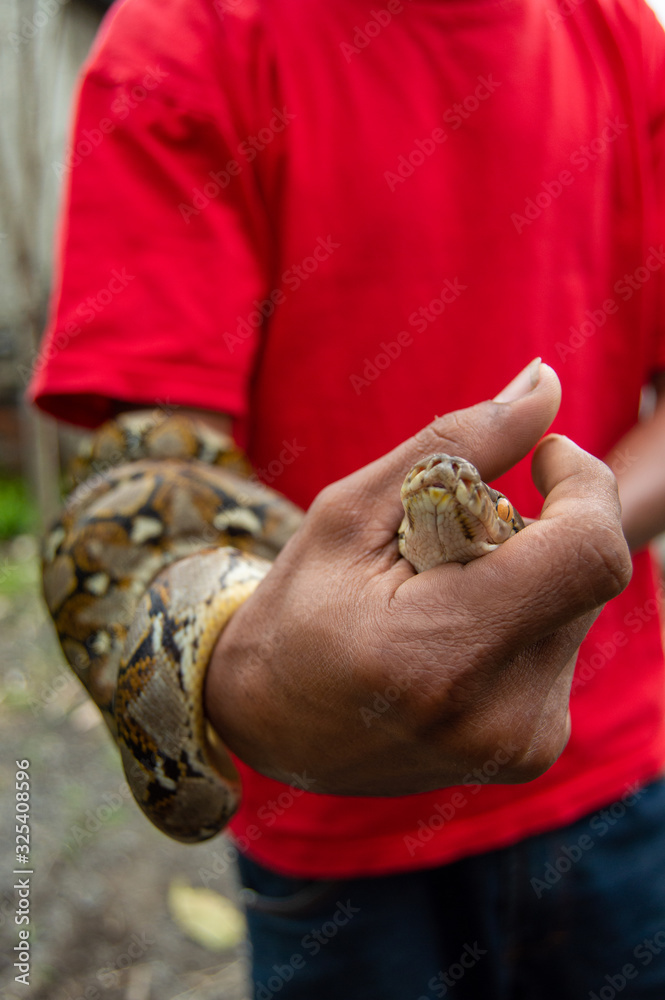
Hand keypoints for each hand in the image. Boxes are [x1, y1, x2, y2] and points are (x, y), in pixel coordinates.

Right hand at [204, 362, 631, 795]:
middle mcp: (497, 714)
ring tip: (441, 595)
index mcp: (438, 652)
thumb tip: (546, 384)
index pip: (587, 553)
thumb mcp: (352, 513)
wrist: (270, 727)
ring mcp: (520, 744)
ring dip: (528, 574)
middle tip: (447, 542)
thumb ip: (457, 444)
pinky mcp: (531, 751)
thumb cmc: (297, 609)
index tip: (547, 458)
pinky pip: (561, 646)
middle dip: (535, 530)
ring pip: (578, 608)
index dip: (586, 486)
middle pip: (583, 573)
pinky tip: (457, 631)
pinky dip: (524, 615)